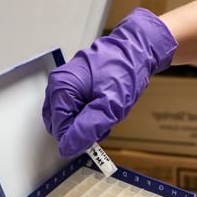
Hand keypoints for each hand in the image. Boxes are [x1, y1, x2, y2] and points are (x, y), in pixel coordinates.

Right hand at [42, 8, 176, 157]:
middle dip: (81, 129)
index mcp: (61, 87)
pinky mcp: (74, 85)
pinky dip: (89, 113)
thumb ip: (87, 129)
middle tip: (104, 123)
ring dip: (86, 122)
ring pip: (69, 118)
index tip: (96, 136)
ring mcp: (66, 83)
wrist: (138, 49)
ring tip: (106, 112)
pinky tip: (103, 108)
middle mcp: (58, 84)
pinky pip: (75, 108)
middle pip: (61, 123)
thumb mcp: (110, 105)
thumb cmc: (126, 69)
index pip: (58, 128)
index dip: (77, 137)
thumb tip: (68, 147)